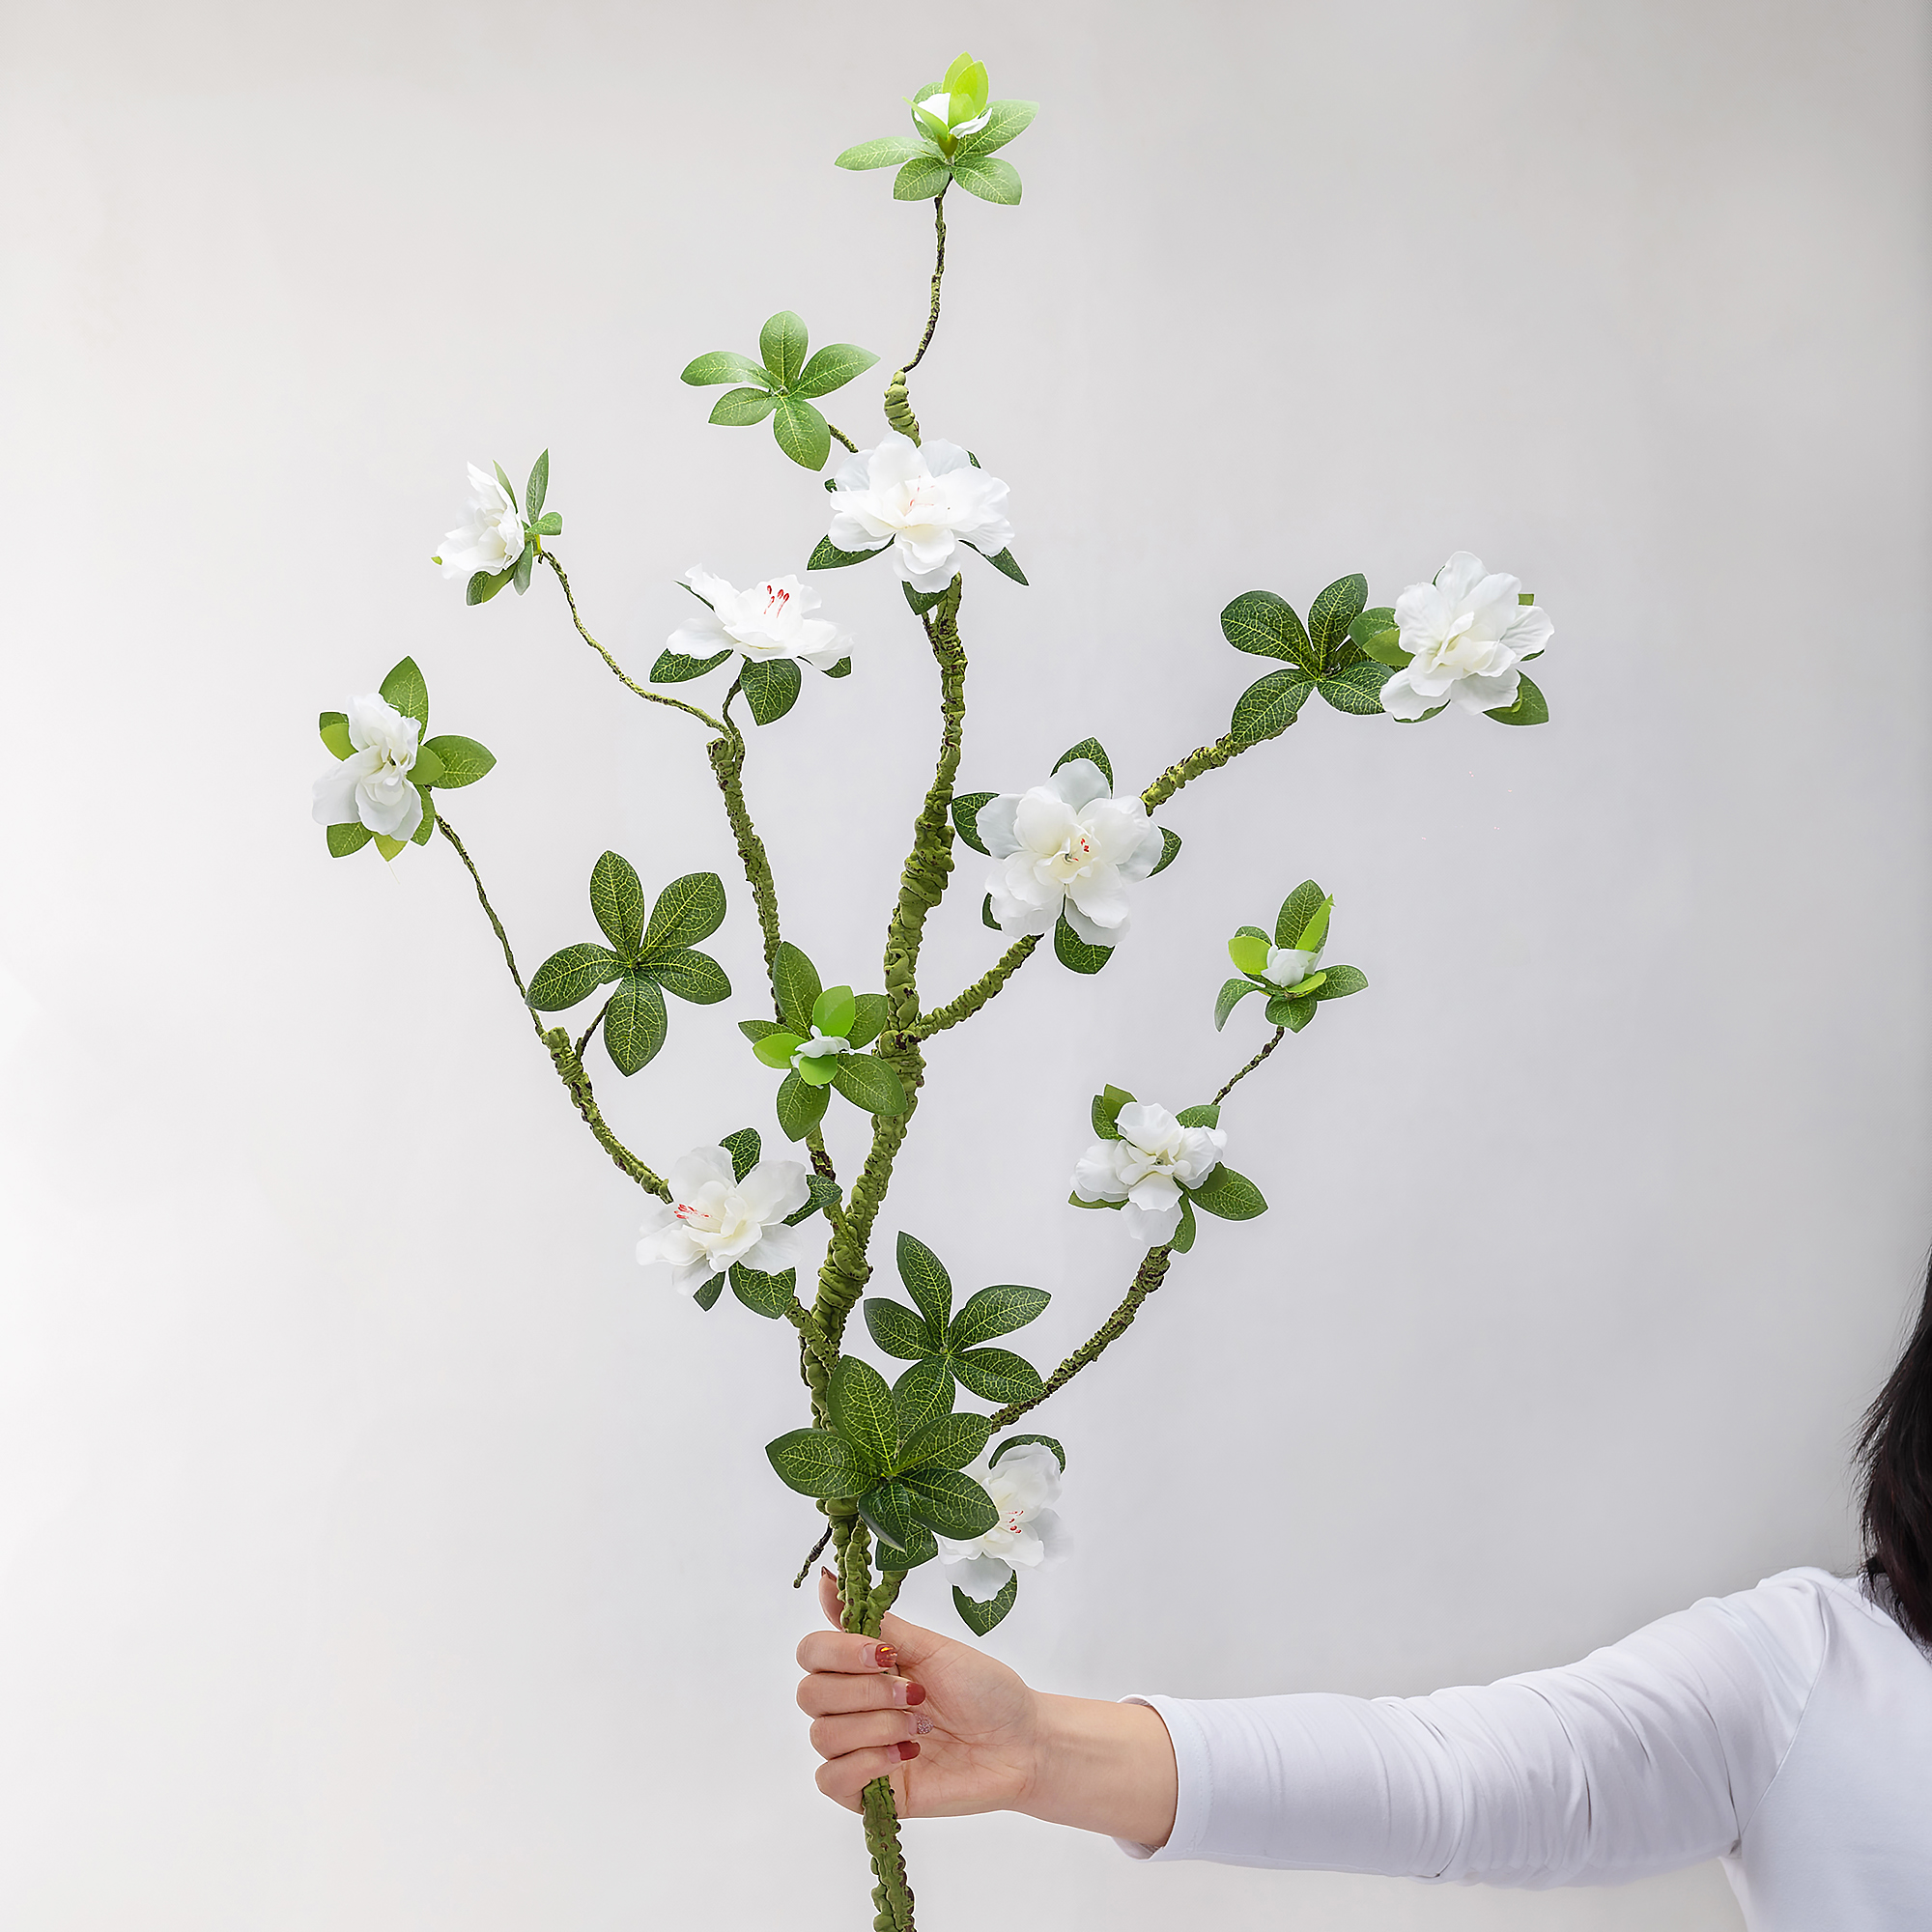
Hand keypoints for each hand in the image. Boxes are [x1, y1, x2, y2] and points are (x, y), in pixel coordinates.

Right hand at [795, 1567, 1042, 1816]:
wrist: (1020, 1743)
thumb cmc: (984, 1689)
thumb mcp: (930, 1648)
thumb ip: (876, 1623)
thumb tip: (827, 1582)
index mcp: (864, 1666)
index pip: (811, 1652)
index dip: (836, 1652)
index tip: (882, 1655)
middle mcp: (853, 1707)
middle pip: (810, 1695)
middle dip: (866, 1693)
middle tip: (916, 1695)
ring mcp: (857, 1751)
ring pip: (822, 1736)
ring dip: (876, 1728)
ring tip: (920, 1728)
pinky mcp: (867, 1793)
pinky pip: (831, 1779)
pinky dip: (866, 1765)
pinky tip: (905, 1757)